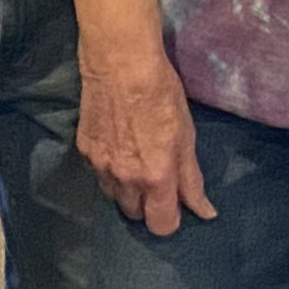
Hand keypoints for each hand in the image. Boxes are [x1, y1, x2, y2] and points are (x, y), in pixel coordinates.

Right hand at [75, 39, 215, 235]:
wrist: (120, 62)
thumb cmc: (162, 94)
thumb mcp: (186, 136)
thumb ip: (192, 180)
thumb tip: (204, 212)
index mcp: (156, 177)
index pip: (162, 226)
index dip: (171, 219)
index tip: (175, 204)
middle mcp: (125, 179)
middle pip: (135, 215)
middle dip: (147, 204)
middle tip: (156, 177)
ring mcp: (100, 166)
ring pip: (114, 197)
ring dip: (127, 189)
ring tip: (135, 160)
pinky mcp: (84, 151)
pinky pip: (99, 175)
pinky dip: (110, 170)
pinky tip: (118, 144)